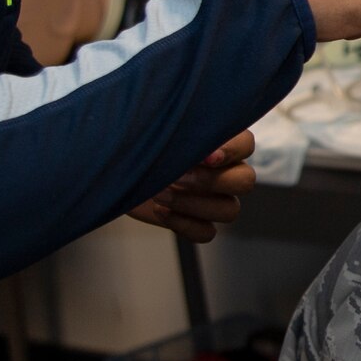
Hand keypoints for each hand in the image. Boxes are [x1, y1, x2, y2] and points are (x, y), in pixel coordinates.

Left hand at [128, 129, 256, 241]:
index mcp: (221, 142)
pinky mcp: (197, 222)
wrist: (114, 167)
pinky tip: (159, 211)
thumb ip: (179, 131)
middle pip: (245, 181)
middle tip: (176, 177)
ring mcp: (214, 199)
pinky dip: (184, 225)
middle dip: (209, 181)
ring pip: (229, 211)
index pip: (246, 144)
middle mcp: (225, 171)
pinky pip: (207, 233)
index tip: (204, 156)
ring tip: (159, 194)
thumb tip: (195, 146)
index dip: (231, 151)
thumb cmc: (137, 141)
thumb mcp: (155, 128)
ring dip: (194, 204)